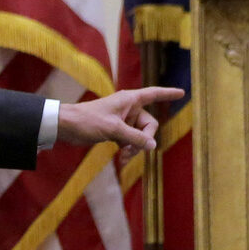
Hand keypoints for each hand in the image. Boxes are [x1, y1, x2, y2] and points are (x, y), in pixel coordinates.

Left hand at [57, 87, 184, 159]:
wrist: (66, 127)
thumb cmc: (88, 121)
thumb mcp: (114, 129)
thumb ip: (135, 138)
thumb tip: (153, 146)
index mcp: (130, 100)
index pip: (154, 94)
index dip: (168, 94)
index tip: (182, 92)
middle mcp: (129, 108)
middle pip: (149, 124)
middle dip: (144, 139)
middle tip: (133, 150)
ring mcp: (123, 121)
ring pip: (140, 136)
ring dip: (135, 147)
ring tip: (124, 157)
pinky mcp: (116, 131)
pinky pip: (130, 141)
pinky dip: (128, 149)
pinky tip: (122, 157)